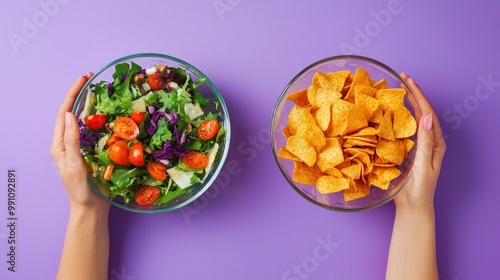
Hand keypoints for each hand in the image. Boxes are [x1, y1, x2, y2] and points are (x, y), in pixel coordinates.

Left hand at [50, 73, 109, 212]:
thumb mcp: (74, 166)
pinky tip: (111, 114)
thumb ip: (71, 141)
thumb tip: (68, 115)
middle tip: (92, 79)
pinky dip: (101, 119)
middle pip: (72, 112)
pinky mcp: (91, 152)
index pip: (64, 113)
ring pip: (83, 120)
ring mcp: (80, 147)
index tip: (84, 79)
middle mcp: (68, 143)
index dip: (73, 94)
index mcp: (59, 145)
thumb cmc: (81, 191)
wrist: (91, 210)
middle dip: (80, 94)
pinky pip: (95, 131)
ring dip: (90, 104)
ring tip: (101, 91)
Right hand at [394, 73, 445, 211]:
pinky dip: (400, 115)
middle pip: (422, 111)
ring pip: (414, 117)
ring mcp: (419, 144)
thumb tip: (426, 116)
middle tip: (402, 77)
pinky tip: (391, 111)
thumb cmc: (419, 189)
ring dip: (407, 102)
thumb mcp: (424, 165)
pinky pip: (405, 128)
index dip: (418, 95)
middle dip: (413, 93)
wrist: (413, 207)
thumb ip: (425, 142)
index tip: (407, 80)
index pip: (427, 112)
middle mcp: (429, 140)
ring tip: (398, 88)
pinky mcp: (409, 150)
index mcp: (436, 142)